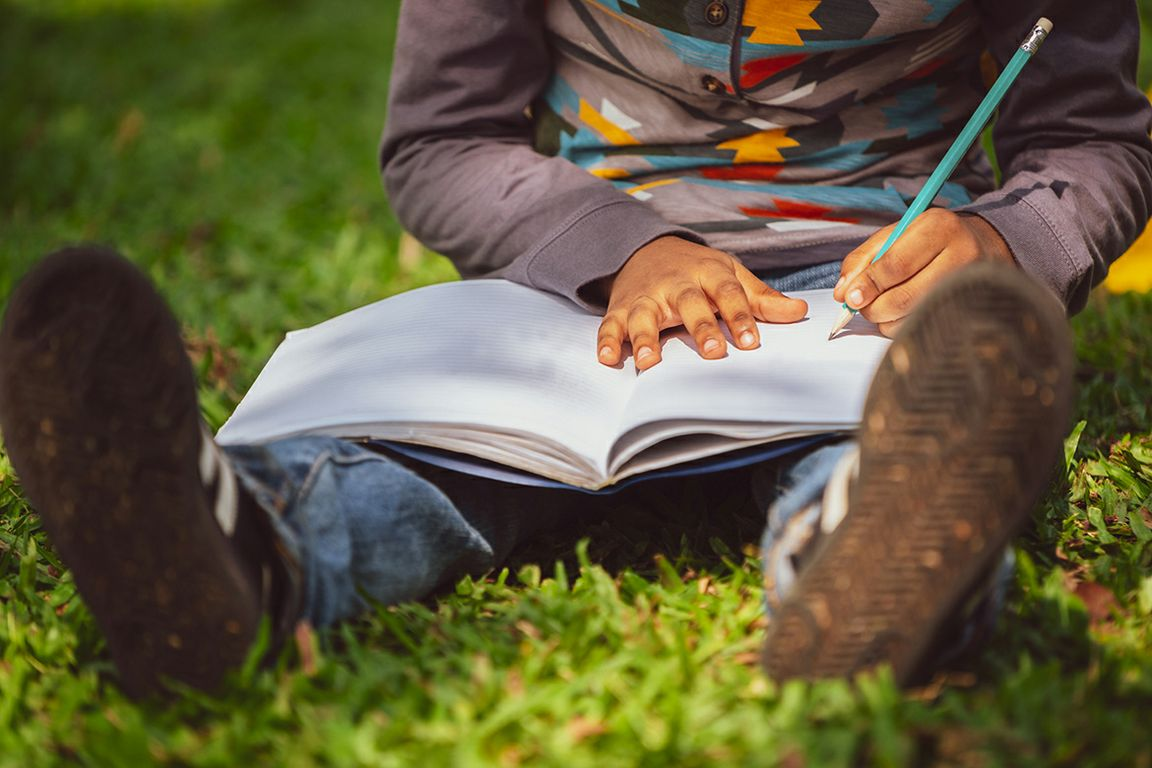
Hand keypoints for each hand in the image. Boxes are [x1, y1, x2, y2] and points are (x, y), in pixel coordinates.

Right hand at [596, 236, 807, 369]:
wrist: (645, 249)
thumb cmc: (695, 269)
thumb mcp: (730, 275)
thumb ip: (761, 298)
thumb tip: (799, 312)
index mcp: (707, 273)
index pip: (727, 293)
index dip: (740, 317)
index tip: (751, 343)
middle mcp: (675, 284)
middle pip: (689, 303)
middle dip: (701, 327)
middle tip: (714, 353)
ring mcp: (646, 297)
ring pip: (645, 316)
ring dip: (645, 338)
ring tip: (650, 362)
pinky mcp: (621, 309)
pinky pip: (611, 325)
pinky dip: (607, 341)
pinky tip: (609, 359)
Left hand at [833, 209, 1015, 336]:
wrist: (983, 246)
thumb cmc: (930, 240)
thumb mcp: (897, 234)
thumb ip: (864, 259)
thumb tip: (842, 293)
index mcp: (939, 228)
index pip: (896, 265)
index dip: (868, 285)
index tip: (848, 298)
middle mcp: (960, 256)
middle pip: (903, 297)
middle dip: (872, 307)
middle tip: (859, 305)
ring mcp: (969, 287)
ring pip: (911, 319)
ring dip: (884, 319)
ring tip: (884, 303)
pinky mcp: (969, 310)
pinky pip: (922, 328)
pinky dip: (900, 326)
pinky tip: (903, 311)